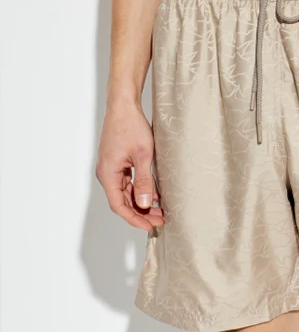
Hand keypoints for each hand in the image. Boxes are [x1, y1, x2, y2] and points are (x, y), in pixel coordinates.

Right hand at [96, 102, 163, 230]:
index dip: (134, 218)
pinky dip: (139, 189)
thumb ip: (144, 181)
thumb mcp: (143, 155)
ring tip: (160, 210)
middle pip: (122, 201)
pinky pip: (127, 182)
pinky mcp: (116, 162)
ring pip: (125, 192)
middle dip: (141, 212)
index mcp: (108, 174)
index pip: (119, 206)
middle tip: (160, 220)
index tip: (150, 226)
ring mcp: (111, 168)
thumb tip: (144, 203)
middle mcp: (106, 173)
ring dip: (141, 201)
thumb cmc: (131, 126)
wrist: (124, 105)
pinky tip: (154, 193)